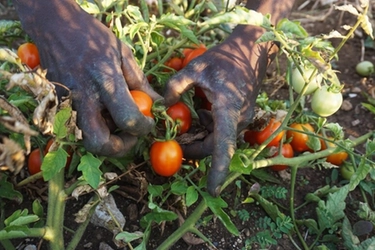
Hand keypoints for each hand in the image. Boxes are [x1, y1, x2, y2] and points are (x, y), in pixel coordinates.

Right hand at [14, 0, 160, 156]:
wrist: (54, 26)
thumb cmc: (92, 36)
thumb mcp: (123, 53)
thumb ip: (140, 83)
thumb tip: (158, 104)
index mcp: (104, 81)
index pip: (128, 119)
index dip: (144, 127)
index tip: (150, 121)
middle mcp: (83, 98)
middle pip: (100, 144)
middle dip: (121, 147)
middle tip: (131, 134)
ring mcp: (68, 105)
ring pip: (87, 140)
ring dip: (107, 140)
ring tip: (118, 121)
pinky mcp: (59, 106)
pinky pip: (80, 129)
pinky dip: (95, 128)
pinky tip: (103, 113)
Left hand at [164, 27, 278, 196]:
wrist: (250, 52)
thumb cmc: (224, 58)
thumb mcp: (196, 67)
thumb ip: (177, 85)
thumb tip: (163, 105)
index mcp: (228, 109)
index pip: (223, 145)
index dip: (218, 170)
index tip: (212, 190)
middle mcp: (237, 119)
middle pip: (215, 147)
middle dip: (195, 149)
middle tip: (174, 142)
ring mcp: (241, 119)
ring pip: (218, 140)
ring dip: (201, 138)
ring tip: (184, 125)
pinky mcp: (240, 117)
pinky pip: (221, 131)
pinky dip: (208, 128)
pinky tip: (202, 111)